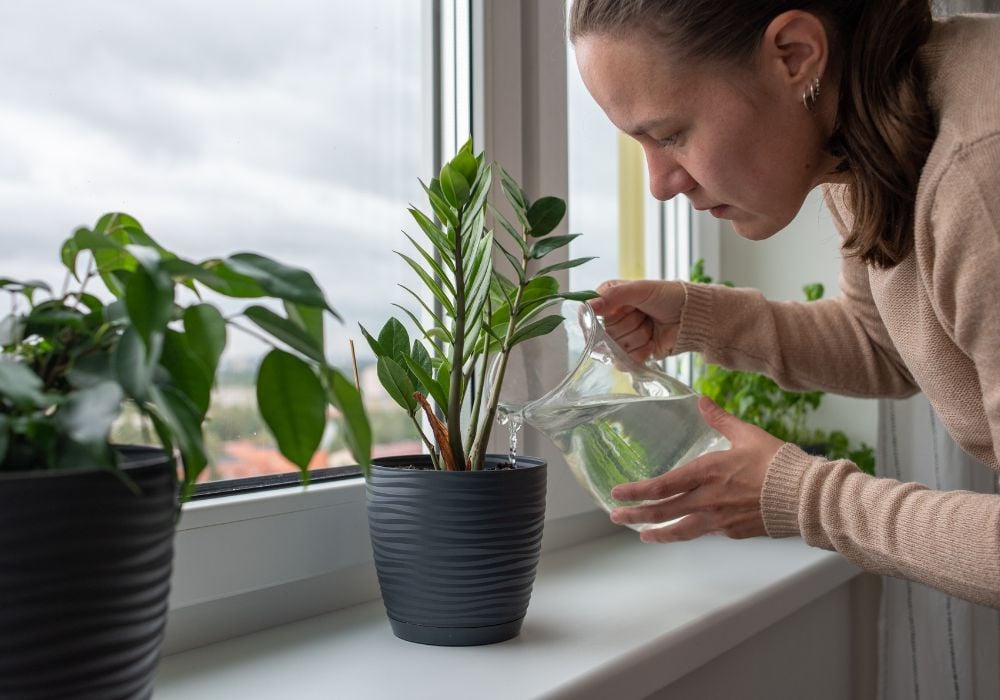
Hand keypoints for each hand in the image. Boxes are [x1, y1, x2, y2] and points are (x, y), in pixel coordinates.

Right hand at [588, 279, 684, 362]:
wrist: (691, 317)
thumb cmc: (668, 296)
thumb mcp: (640, 289)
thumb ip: (613, 296)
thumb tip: (588, 306)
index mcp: (609, 299)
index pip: (589, 314)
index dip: (601, 317)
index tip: (619, 312)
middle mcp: (612, 319)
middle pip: (605, 333)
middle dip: (630, 325)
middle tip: (645, 315)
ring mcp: (622, 338)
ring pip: (616, 348)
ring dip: (639, 337)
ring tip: (651, 326)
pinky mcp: (632, 354)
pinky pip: (624, 362)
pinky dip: (642, 353)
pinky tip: (652, 343)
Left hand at [609, 396, 784, 542]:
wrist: (806, 496)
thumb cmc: (779, 463)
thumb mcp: (747, 434)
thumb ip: (720, 419)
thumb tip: (702, 400)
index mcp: (708, 472)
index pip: (663, 485)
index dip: (637, 491)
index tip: (617, 493)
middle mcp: (708, 499)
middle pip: (664, 511)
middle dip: (637, 515)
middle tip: (616, 516)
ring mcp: (720, 519)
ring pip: (681, 530)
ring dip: (658, 533)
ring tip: (643, 535)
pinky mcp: (734, 531)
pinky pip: (706, 532)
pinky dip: (691, 532)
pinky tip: (684, 530)